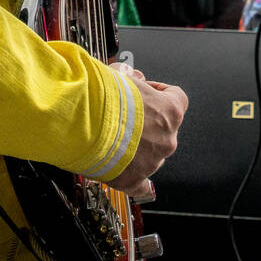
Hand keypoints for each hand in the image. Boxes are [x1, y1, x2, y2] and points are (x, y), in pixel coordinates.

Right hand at [102, 66, 187, 197]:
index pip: (177, 99)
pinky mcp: (133, 179)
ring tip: (112, 136)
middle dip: (146, 122)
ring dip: (137, 147)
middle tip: (124, 115)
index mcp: (169, 111)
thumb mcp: (122, 76)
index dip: (160, 93)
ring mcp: (152, 162)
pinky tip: (122, 170)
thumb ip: (132, 80)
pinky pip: (141, 184)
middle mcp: (166, 139)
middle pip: (164, 129)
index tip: (147, 91)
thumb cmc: (103, 96)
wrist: (82, 120)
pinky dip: (133, 178)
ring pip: (151, 154)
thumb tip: (132, 79)